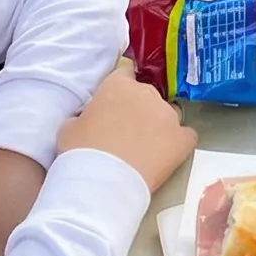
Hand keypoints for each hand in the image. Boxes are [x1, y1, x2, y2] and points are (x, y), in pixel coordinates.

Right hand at [56, 65, 196, 194]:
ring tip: (146, 147)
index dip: (120, 87)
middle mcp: (146, 93)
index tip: (116, 101)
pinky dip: (178, 143)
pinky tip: (167, 155)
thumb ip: (83, 114)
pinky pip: (186, 135)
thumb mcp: (69, 127)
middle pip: (146, 94)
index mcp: (117, 86)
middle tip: (125, 133)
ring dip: (158, 125)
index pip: (124, 72)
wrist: (103, 183)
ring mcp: (168, 115)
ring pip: (167, 113)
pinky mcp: (182, 138)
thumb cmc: (81, 153)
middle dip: (138, 110)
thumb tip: (88, 117)